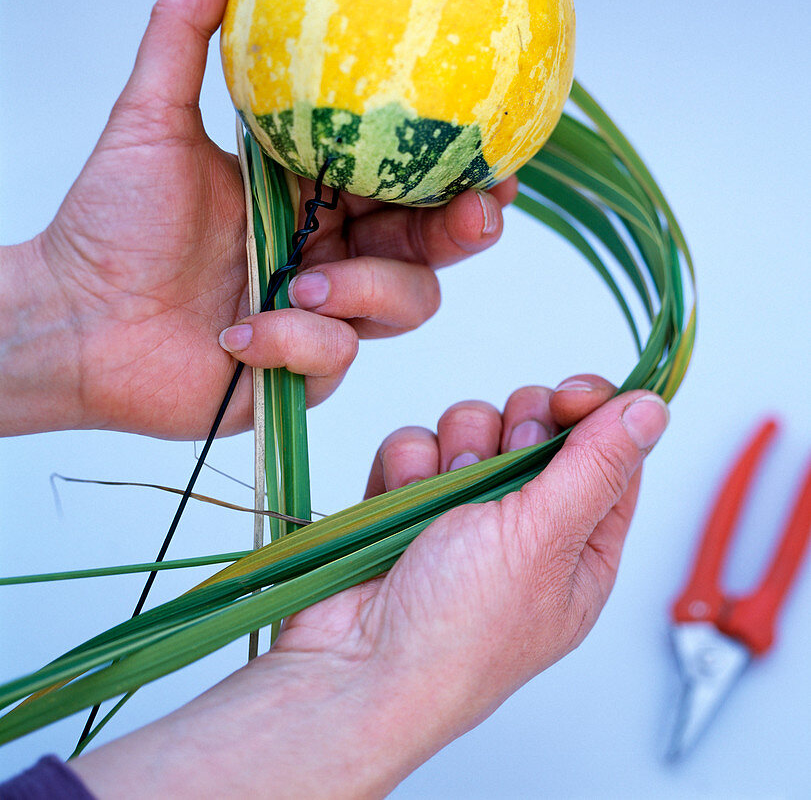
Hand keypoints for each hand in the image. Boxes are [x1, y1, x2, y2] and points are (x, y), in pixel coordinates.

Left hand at [1, 0, 514, 438]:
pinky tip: (237, 332)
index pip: (407, 177)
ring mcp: (324, 314)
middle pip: (432, 245)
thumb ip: (184, 31)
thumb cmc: (109, 222)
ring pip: (406, 303)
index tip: (496, 147)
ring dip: (365, 291)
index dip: (459, 165)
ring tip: (298, 286)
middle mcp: (331, 250)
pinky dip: (293, 344)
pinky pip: (339, 356)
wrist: (72, 318)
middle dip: (465, 229)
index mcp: (313, 192)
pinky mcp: (304, 370)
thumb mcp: (149, 118)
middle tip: (478, 213)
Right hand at [274, 376, 668, 729]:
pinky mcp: (410, 500)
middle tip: (493, 476)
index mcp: (582, 545)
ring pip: (472, 424)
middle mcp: (528, 525)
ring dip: (453, 455)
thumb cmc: (457, 635)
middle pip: (536, 421)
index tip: (569, 397)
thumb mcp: (546, 540)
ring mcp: (465, 511)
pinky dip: (406, 467)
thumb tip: (651, 411)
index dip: (592, 409)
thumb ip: (597, 463)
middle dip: (511, 434)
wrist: (353, 667)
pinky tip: (403, 506)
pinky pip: (417, 441)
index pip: (609, 447)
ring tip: (442, 503)